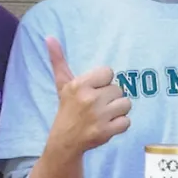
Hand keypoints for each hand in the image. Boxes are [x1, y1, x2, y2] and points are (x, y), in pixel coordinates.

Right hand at [46, 37, 130, 155]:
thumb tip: (50, 37)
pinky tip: (107, 125)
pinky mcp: (106, 131)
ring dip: (118, 111)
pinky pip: (127, 121)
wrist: (65, 140)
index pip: (108, 72)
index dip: (103, 82)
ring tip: (104, 115)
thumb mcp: (62, 84)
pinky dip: (120, 125)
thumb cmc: (67, 109)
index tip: (94, 90)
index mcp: (79, 85)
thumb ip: (58, 60)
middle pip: (118, 89)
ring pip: (126, 104)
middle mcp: (89, 99)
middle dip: (110, 98)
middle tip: (97, 106)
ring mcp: (98, 116)